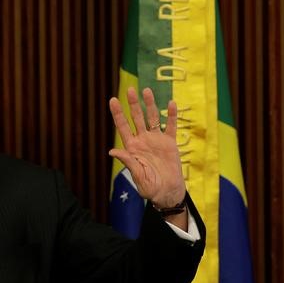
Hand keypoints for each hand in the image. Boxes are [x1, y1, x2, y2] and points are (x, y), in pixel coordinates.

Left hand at [108, 87, 184, 208]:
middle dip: (133, 104)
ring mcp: (156, 140)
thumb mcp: (137, 176)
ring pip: (152, 118)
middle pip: (136, 118)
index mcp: (132, 148)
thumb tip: (111, 151)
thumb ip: (127, 162)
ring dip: (150, 105)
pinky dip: (171, 115)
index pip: (123, 127)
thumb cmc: (150, 188)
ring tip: (146, 90)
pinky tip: (171, 103)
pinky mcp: (170, 143)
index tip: (113, 100)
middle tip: (130, 90)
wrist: (168, 193)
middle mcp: (143, 141)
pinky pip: (171, 126)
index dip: (118, 114)